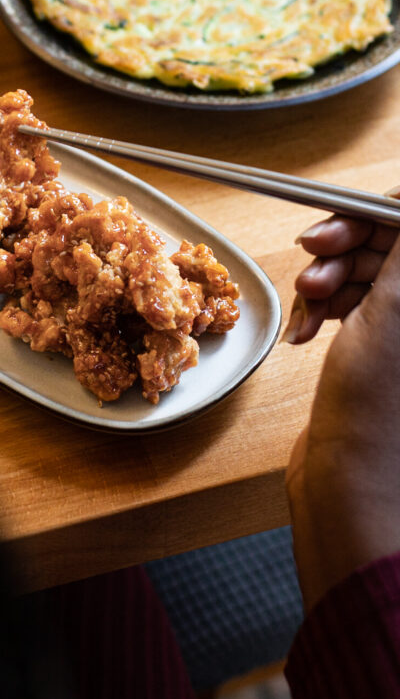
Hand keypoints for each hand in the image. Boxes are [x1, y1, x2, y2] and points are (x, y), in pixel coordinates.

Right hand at [285, 228, 399, 608]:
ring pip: (365, 272)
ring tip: (307, 301)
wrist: (350, 481)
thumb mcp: (394, 309)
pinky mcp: (381, 348)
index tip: (339, 220)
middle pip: (390, 245)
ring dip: (328, 277)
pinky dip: (323, 307)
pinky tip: (306, 328)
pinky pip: (351, 303)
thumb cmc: (376, 410)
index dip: (376, 217)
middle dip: (346, 244)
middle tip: (311, 255)